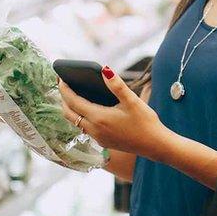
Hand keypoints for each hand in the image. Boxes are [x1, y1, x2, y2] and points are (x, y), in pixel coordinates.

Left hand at [58, 65, 172, 161]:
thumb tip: (104, 70)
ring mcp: (97, 137)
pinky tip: (88, 109)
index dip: (65, 89)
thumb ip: (117, 85)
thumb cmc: (145, 122)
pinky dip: (80, 117)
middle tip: (63, 85)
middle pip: (69, 114)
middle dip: (63, 99)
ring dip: (70, 109)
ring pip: (75, 122)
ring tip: (72, 95)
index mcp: (99, 118)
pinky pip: (84, 128)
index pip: (73, 102)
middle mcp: (94, 129)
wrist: (155, 145)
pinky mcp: (103, 142)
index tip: (61, 78)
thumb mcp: (132, 101)